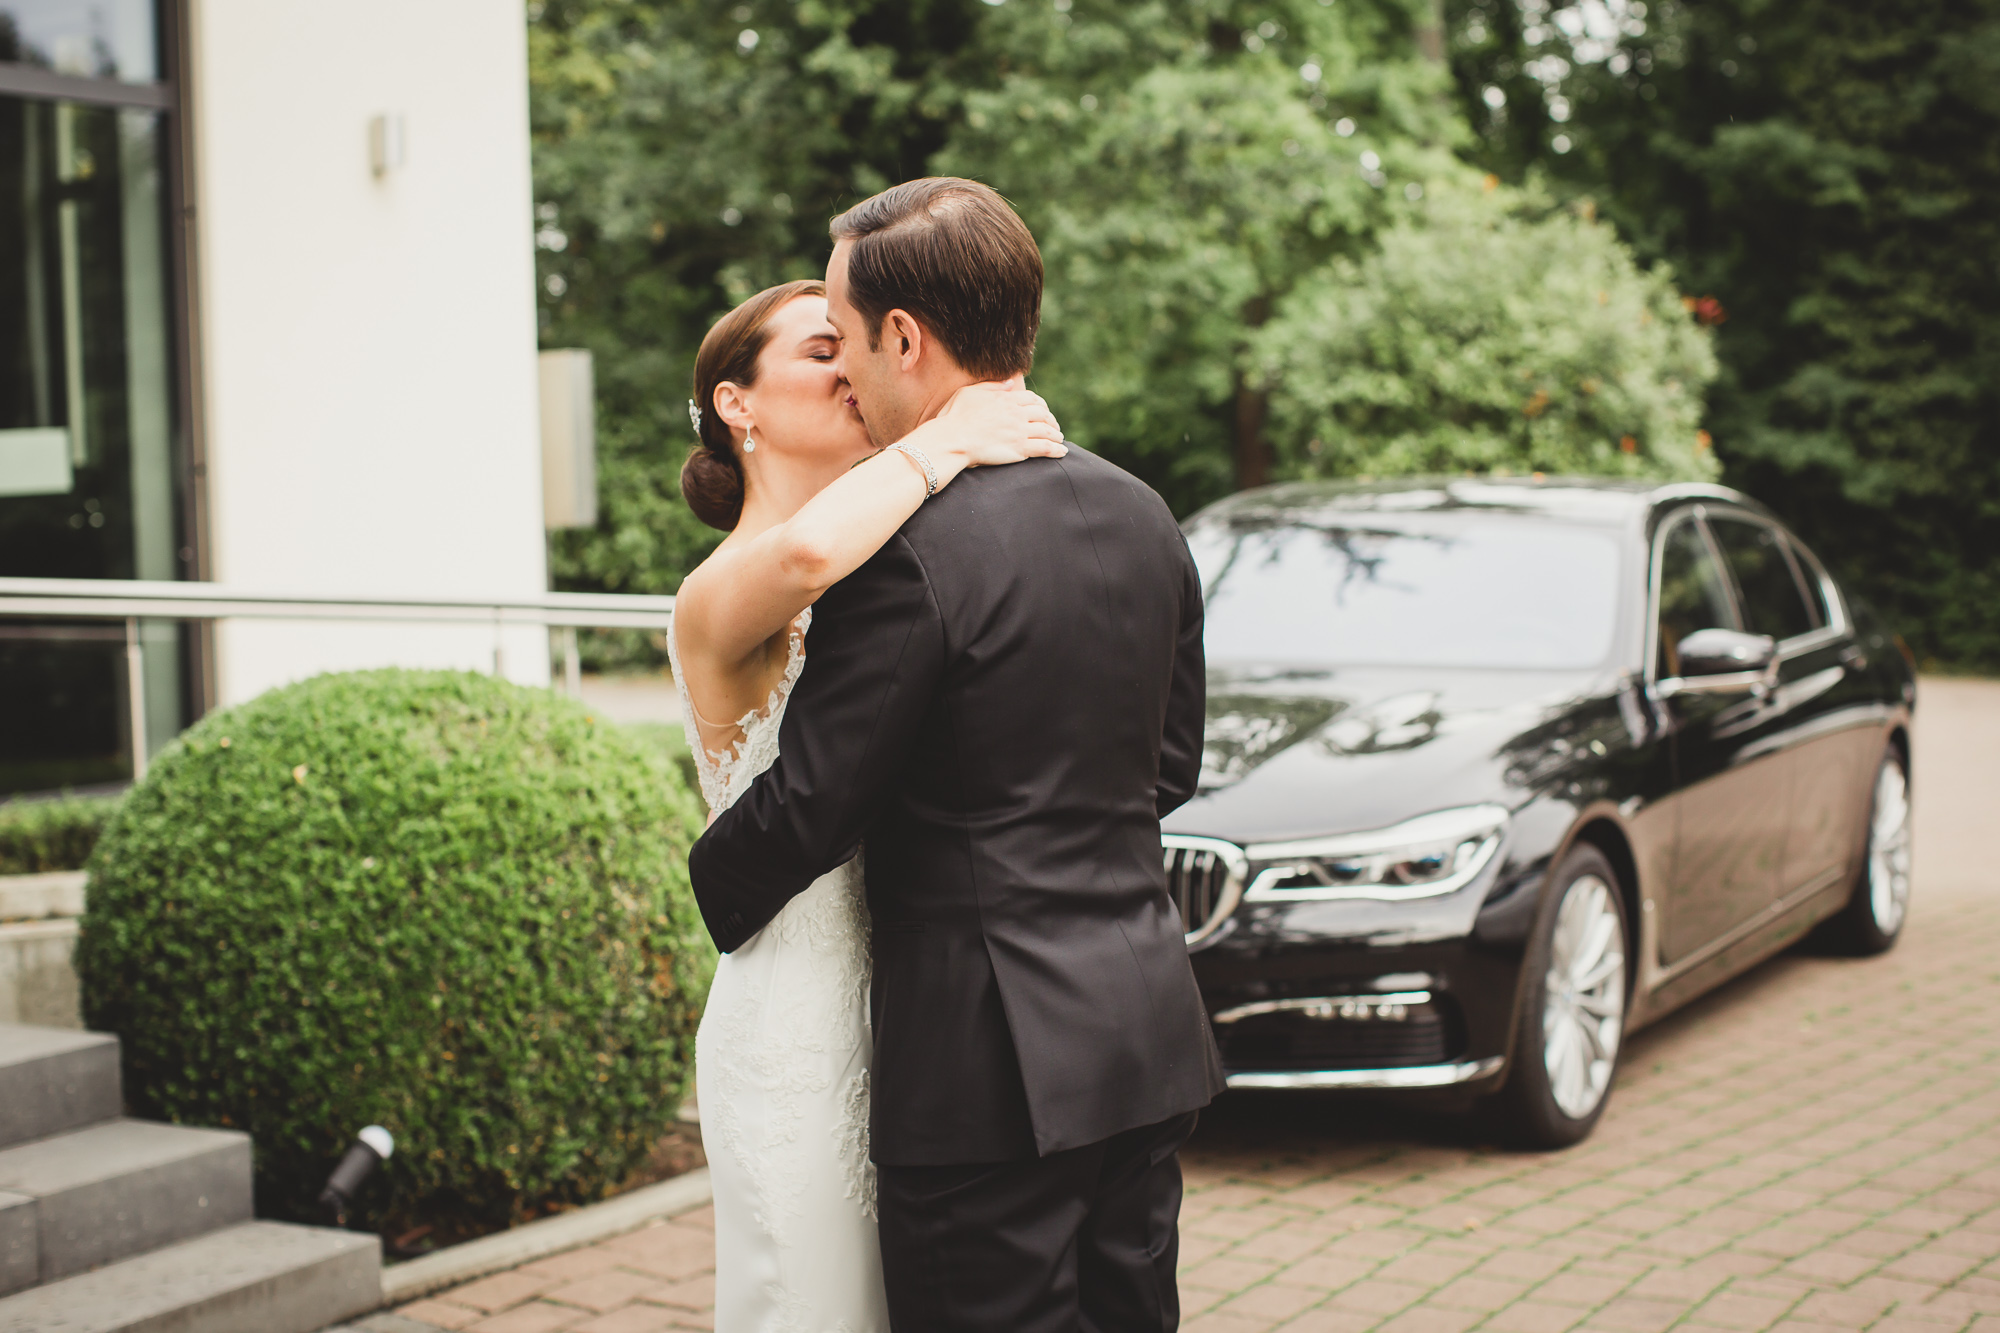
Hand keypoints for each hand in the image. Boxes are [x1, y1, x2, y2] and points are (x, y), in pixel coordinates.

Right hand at [930, 377, 1066, 468]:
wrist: (953, 439)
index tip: (1044, 411)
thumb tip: (1011, 382)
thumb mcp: (970, 392)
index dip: (1041, 405)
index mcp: (1006, 399)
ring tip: (1059, 439)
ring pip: (1046, 431)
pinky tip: (1061, 452)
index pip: (1032, 399)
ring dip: (1056, 435)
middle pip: (1042, 414)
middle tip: (1054, 426)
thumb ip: (993, 386)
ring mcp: (1020, 431)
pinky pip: (1044, 448)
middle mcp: (1016, 413)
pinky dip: (1056, 449)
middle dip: (1051, 420)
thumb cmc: (955, 416)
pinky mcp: (1020, 448)